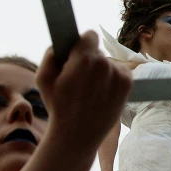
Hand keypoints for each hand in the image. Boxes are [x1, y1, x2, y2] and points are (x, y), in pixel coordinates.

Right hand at [36, 31, 132, 155]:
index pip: (89, 35)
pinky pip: (119, 72)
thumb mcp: (43, 79)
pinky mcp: (128, 83)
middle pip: (97, 52)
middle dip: (89, 61)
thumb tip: (62, 43)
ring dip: (101, 72)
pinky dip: (112, 80)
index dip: (81, 45)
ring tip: (91, 92)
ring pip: (108, 63)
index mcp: (84, 58)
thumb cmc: (58, 107)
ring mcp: (118, 73)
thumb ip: (51, 54)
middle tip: (80, 80)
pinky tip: (101, 95)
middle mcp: (104, 63)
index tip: (78, 54)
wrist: (78, 135)